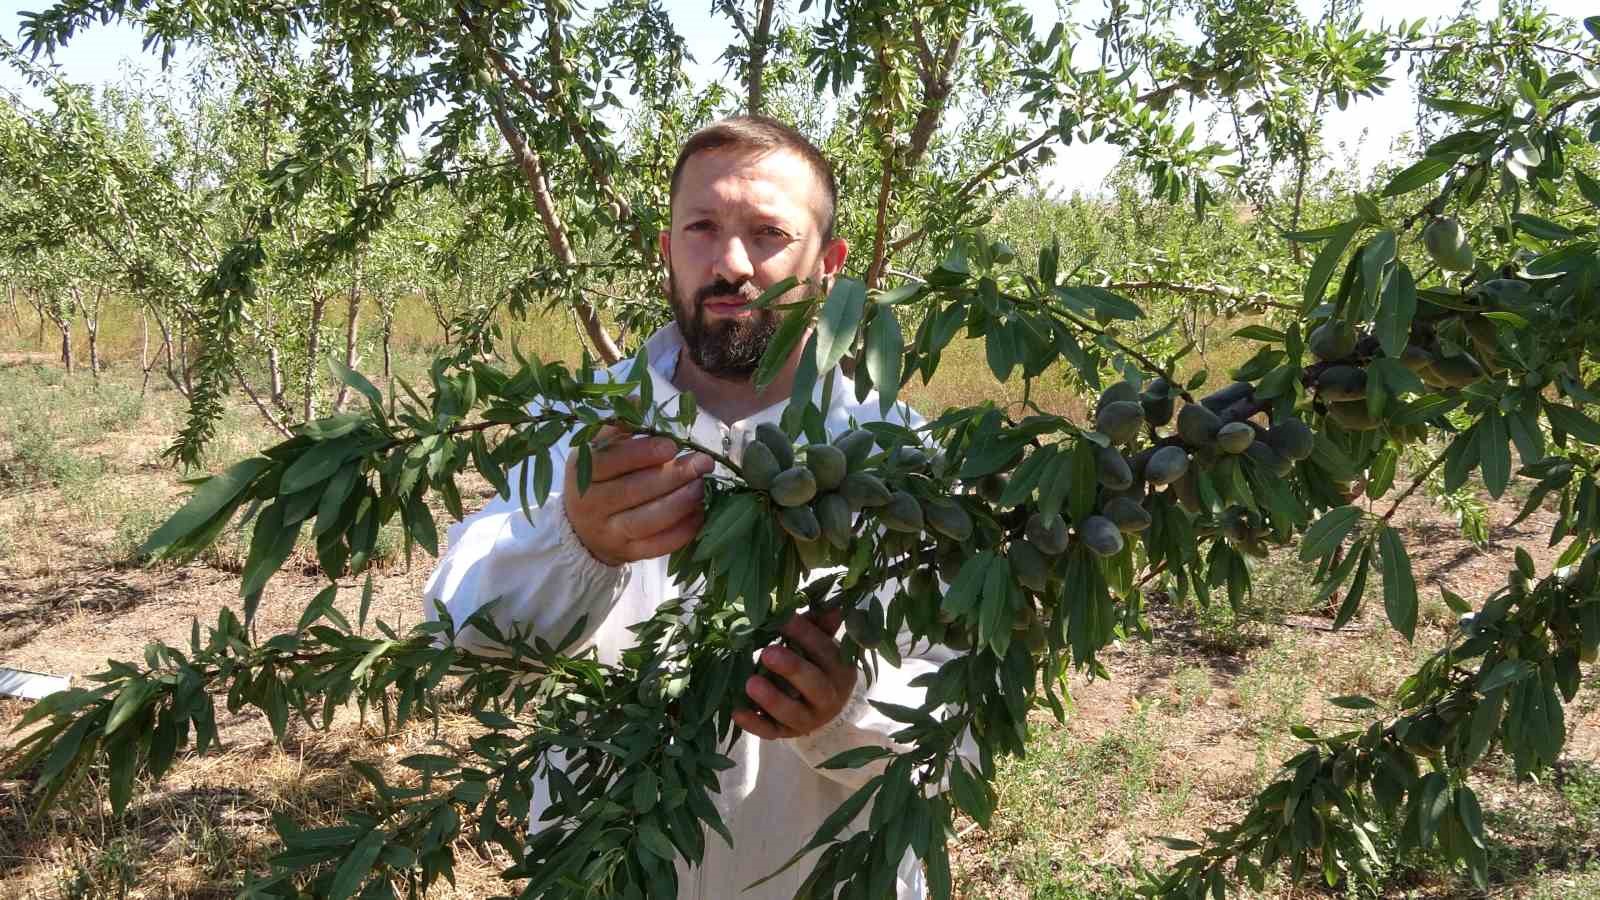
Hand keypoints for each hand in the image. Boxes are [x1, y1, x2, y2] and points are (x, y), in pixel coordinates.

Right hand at [563, 425, 713, 566]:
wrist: (582, 529)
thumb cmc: (600, 480)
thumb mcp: (599, 451)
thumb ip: (618, 427)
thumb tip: (637, 397)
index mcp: (583, 473)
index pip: (611, 461)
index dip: (643, 453)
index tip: (673, 445)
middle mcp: (590, 505)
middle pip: (634, 490)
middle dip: (673, 476)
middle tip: (702, 463)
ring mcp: (608, 533)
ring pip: (647, 520)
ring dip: (680, 502)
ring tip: (701, 486)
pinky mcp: (627, 554)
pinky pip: (658, 546)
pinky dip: (682, 530)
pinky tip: (699, 513)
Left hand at [735, 608, 856, 739]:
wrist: (821, 710)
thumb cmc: (817, 666)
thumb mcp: (822, 646)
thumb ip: (821, 626)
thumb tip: (831, 606)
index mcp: (841, 671)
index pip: (825, 651)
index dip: (805, 634)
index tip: (782, 619)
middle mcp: (829, 698)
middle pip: (815, 685)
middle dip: (792, 669)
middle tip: (767, 653)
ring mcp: (808, 719)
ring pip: (793, 713)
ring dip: (772, 699)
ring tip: (750, 683)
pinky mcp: (786, 733)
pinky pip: (771, 732)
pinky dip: (754, 724)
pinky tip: (738, 711)